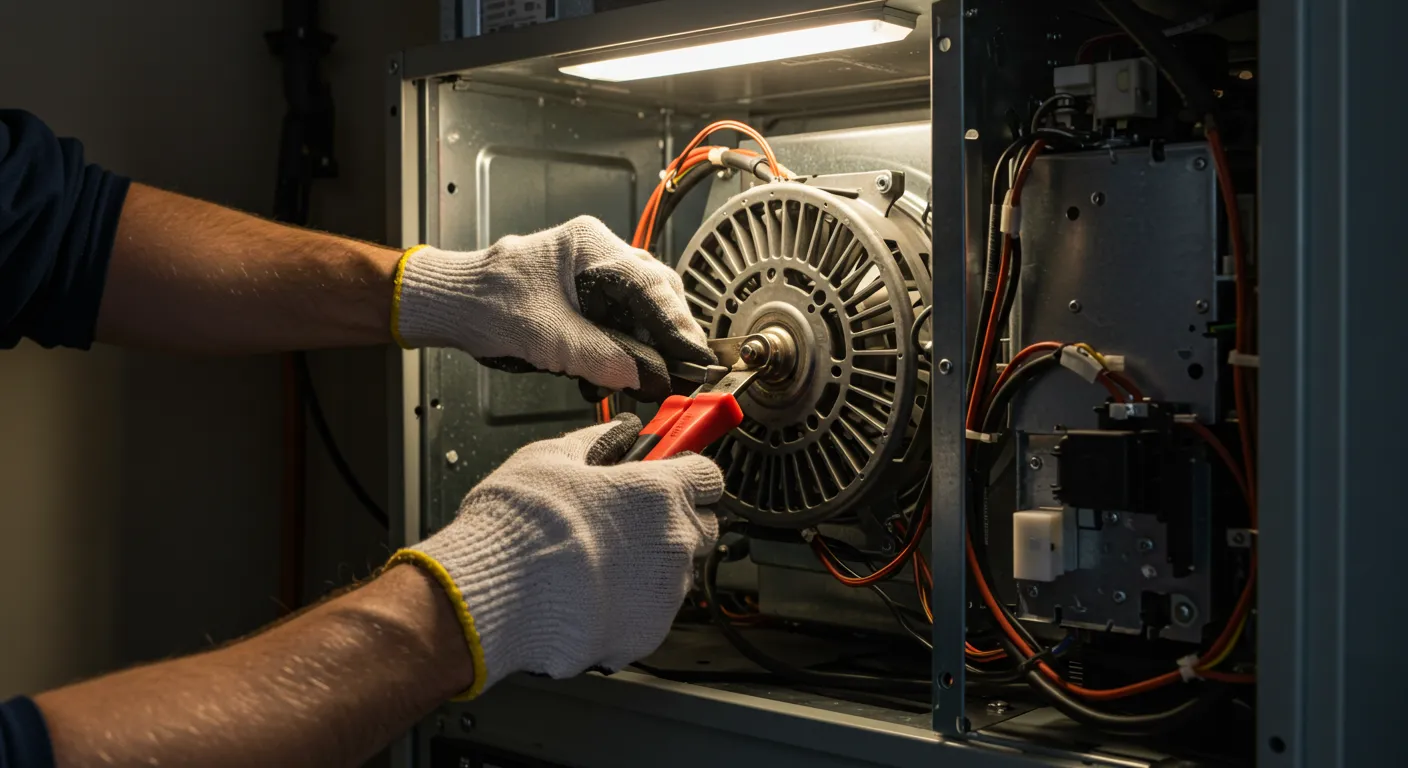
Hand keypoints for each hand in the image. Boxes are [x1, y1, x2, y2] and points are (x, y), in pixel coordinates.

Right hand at [387, 414, 721, 696]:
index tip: (672, 475)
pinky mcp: (646, 635)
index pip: (708, 477)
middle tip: (631, 520)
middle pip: (702, 527)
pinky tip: (589, 595)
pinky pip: (651, 615)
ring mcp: (665, 593)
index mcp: (659, 493)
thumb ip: (594, 443)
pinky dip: (630, 607)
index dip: (686, 475)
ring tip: (597, 563)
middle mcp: (674, 543)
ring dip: (651, 567)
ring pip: (676, 574)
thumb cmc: (520, 524)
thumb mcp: (550, 458)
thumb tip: (613, 433)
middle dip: (675, 521)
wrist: (495, 593)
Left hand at [392, 216, 711, 401]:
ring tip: (651, 376)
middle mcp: (597, 252)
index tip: (694, 355)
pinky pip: (619, 318)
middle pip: (654, 292)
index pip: (650, 285)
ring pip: (640, 307)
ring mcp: (592, 272)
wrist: (452, 306)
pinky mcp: (584, 295)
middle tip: (683, 369)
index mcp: (591, 246)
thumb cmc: (484, 304)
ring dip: (646, 343)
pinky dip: (625, 345)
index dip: (676, 324)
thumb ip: (602, 358)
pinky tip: (620, 370)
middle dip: (668, 333)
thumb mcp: (549, 339)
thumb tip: (647, 376)